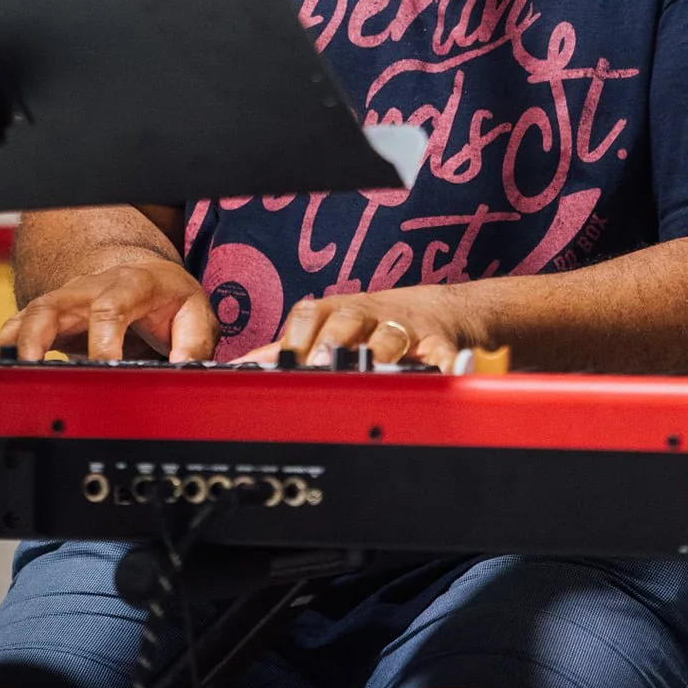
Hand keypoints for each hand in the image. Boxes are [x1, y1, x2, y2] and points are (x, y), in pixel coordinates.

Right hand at [0, 256, 218, 363]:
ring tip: (3, 374)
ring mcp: (65, 302)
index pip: (110, 306)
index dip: (104, 340)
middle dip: (39, 338)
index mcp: (129, 285)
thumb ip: (193, 341)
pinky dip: (0, 348)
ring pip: (29, 315)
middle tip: (35, 370)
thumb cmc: (167, 297)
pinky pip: (16, 328)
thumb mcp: (194, 312)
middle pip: (55, 305)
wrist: (145, 276)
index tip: (104, 370)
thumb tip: (182, 367)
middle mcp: (89, 289)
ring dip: (13, 345)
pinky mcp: (48, 317)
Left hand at [239, 285, 477, 371]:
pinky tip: (438, 377)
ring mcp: (403, 328)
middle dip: (332, 341)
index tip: (286, 360)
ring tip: (372, 371)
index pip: (311, 313)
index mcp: (338, 313)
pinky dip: (442, 366)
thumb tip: (244, 366)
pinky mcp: (437, 345)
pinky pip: (441, 355)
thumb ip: (290, 348)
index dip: (298, 334)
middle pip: (348, 318)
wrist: (435, 311)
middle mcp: (368, 316)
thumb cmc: (372, 323)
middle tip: (320, 364)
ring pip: (390, 333)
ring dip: (379, 350)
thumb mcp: (330, 328)